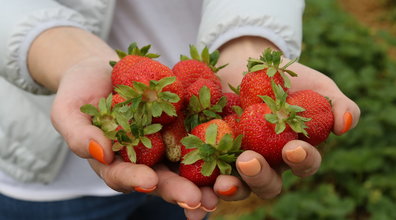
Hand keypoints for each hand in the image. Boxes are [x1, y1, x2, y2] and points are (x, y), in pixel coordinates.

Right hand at [28, 27, 215, 219]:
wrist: (104, 69)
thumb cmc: (80, 91)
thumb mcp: (69, 111)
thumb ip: (79, 135)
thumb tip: (100, 153)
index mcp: (115, 163)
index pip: (124, 177)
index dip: (136, 181)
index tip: (149, 182)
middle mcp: (144, 160)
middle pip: (162, 179)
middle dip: (180, 190)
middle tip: (198, 200)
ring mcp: (166, 143)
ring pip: (186, 165)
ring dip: (205, 178)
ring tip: (223, 188)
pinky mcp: (182, 124)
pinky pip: (200, 135)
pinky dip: (216, 144)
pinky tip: (233, 150)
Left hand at [211, 36, 359, 199]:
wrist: (246, 63)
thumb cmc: (287, 77)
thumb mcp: (316, 85)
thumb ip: (337, 103)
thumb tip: (346, 124)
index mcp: (294, 151)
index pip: (304, 164)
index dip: (302, 161)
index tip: (293, 148)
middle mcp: (267, 162)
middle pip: (268, 184)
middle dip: (260, 177)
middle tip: (249, 161)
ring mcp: (237, 159)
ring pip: (237, 185)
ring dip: (232, 188)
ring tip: (222, 182)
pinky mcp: (210, 152)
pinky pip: (206, 173)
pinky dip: (202, 183)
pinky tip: (195, 187)